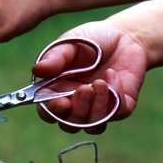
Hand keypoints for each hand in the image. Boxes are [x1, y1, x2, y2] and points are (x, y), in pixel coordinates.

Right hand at [31, 21, 147, 134]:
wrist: (126, 36)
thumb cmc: (92, 39)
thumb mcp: (71, 43)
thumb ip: (55, 57)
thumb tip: (37, 69)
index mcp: (57, 91)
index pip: (48, 112)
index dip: (52, 112)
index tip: (61, 102)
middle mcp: (76, 104)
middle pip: (69, 124)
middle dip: (77, 111)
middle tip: (85, 88)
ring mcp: (98, 108)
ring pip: (93, 126)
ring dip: (96, 107)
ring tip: (100, 82)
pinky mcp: (120, 107)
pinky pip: (116, 112)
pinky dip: (115, 96)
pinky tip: (112, 75)